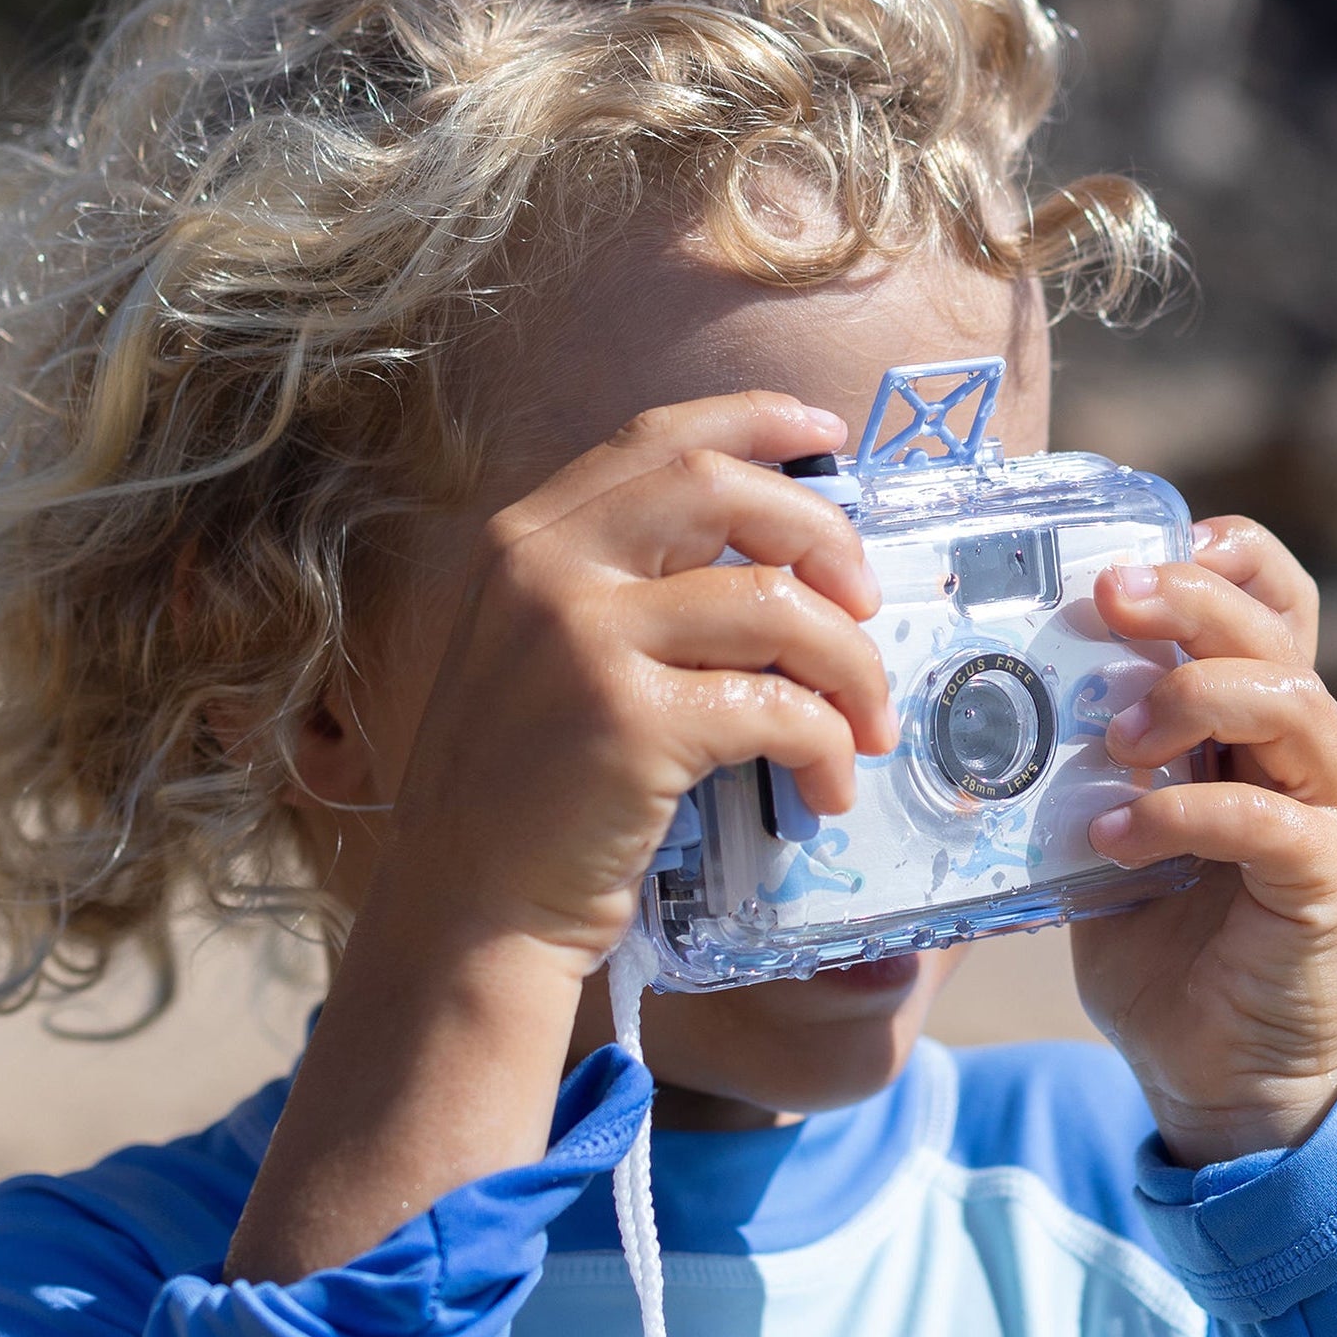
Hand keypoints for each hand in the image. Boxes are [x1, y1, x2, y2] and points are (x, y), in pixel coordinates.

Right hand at [225, 392, 891, 1282]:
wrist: (468, 912)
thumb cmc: (521, 798)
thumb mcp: (545, 660)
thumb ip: (623, 592)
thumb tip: (776, 565)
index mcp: (527, 540)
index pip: (658, 440)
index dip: (757, 424)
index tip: (828, 436)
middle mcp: (545, 568)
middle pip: (721, 490)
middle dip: (823, 534)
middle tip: (869, 603)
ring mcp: (582, 639)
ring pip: (775, 603)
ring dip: (850, 665)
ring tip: (868, 726)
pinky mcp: (628, 722)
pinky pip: (776, 707)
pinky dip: (826, 746)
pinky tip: (825, 790)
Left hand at [1074, 518, 1336, 1168]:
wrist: (1212, 1076)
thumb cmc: (1158, 952)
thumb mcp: (1102, 842)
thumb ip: (1075, 775)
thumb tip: (975, 708)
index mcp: (1256, 729)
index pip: (1270, 604)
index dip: (1223, 558)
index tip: (1134, 550)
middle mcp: (1306, 756)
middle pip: (1276, 632)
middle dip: (1191, 599)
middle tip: (1109, 598)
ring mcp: (1328, 816)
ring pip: (1291, 704)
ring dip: (1194, 698)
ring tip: (1112, 737)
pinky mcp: (1327, 884)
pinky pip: (1268, 822)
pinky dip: (1183, 815)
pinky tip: (1114, 837)